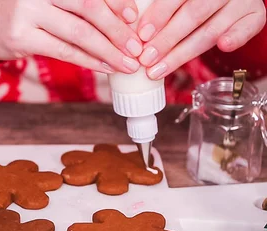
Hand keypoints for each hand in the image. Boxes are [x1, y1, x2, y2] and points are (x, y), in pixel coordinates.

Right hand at [0, 0, 144, 73]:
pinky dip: (88, 60)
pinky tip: (105, 67)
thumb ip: (79, 2)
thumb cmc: (28, 8)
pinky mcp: (21, 36)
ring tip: (127, 63)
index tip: (134, 16)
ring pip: (79, 32)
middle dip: (117, 29)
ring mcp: (27, 11)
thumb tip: (126, 15)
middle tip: (136, 47)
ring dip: (107, 50)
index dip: (116, 1)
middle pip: (89, 6)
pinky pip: (63, 51)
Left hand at [136, 0, 266, 79]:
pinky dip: (236, 37)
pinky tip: (223, 46)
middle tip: (145, 60)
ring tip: (158, 69)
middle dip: (166, 41)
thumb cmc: (190, 1)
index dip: (159, 15)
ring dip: (183, 53)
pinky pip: (248, 28)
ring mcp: (240, 2)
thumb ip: (158, 7)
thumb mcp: (177, 0)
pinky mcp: (255, 16)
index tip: (142, 36)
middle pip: (193, 15)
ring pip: (211, 29)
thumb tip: (131, 26)